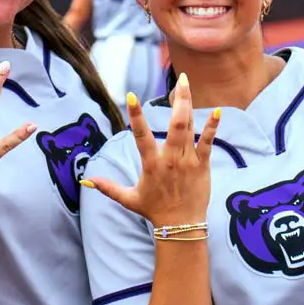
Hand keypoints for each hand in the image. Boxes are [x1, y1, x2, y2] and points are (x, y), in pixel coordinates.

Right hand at [83, 74, 219, 226]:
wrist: (181, 225)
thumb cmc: (154, 210)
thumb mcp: (128, 199)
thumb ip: (108, 187)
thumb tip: (86, 181)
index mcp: (151, 164)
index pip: (141, 136)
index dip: (135, 116)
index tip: (131, 96)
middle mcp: (170, 159)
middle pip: (176, 124)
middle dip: (179, 100)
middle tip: (180, 79)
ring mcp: (188, 161)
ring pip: (189, 128)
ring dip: (189, 105)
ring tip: (187, 84)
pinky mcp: (202, 165)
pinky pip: (207, 143)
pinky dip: (212, 127)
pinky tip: (217, 112)